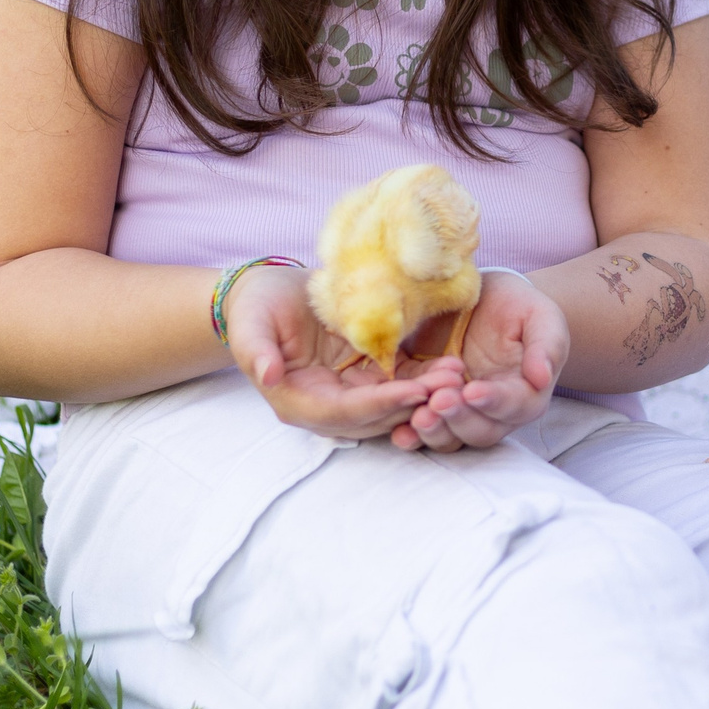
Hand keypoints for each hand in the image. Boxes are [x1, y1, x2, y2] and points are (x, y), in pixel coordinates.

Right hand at [223, 263, 458, 439]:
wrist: (268, 293)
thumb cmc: (256, 306)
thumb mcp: (250, 323)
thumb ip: (255, 351)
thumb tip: (268, 375)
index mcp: (298, 401)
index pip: (345, 412)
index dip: (381, 403)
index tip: (415, 391)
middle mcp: (328, 406)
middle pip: (377, 415)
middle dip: (414, 403)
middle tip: (453, 386)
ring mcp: (350, 393)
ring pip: (394, 404)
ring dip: (426, 395)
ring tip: (458, 375)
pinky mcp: (367, 375)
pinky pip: (399, 383)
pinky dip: (424, 379)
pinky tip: (451, 365)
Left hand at [389, 270, 568, 452]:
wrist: (481, 299)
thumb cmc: (516, 306)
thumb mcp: (540, 315)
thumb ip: (548, 344)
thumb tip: (543, 377)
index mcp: (526, 392)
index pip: (516, 406)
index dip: (495, 402)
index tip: (473, 390)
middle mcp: (495, 412)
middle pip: (482, 431)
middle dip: (460, 419)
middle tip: (439, 401)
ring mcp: (462, 413)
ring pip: (453, 438)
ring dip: (436, 432)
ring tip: (419, 417)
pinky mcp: (433, 407)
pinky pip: (424, 430)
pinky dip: (412, 436)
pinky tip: (399, 432)